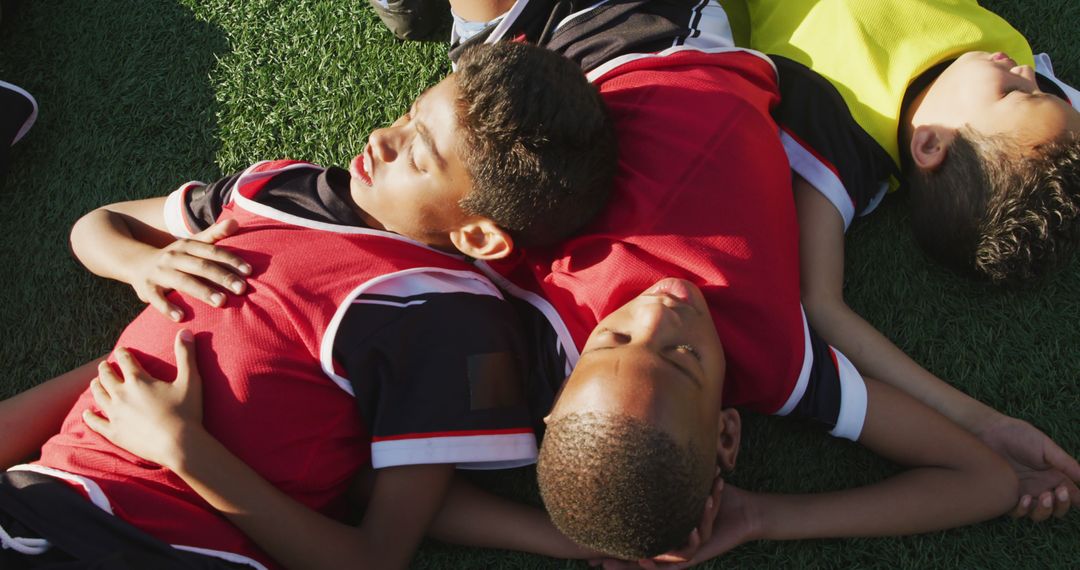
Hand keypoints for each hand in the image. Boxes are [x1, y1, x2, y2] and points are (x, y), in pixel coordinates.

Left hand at [83, 330, 203, 468]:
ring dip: (96, 386)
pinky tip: (87, 412)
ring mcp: (115, 414)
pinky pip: (96, 422)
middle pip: (106, 376)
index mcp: (138, 380)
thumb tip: (186, 331)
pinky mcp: (113, 432)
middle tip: (104, 365)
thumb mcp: (190, 380)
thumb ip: (186, 355)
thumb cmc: (187, 412)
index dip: (123, 353)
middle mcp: (121, 394)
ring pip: (98, 395)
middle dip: (105, 368)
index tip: (122, 350)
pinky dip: (89, 416)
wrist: (179, 445)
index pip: (125, 360)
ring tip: (95, 382)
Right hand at [132, 219, 249, 320]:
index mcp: (187, 246)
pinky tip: (180, 317)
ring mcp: (159, 272)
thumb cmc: (175, 257)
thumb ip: (214, 235)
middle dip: (222, 277)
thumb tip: (236, 222)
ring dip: (202, 291)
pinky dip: (167, 307)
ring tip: (221, 302)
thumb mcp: (192, 243)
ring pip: (183, 281)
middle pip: (201, 266)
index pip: (212, 251)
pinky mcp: (147, 288)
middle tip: (242, 289)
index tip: (249, 271)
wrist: (135, 262)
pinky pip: (157, 299)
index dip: (231, 260)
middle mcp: (174, 257)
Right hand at [594, 481, 757, 569]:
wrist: (747, 511)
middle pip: (640, 559)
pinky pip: (676, 558)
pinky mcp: (699, 553)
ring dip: (633, 565)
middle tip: (594, 561)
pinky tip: (646, 555)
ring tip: (611, 562)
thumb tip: (646, 452)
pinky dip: (660, 559)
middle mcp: (674, 546)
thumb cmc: (716, 494)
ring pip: (655, 563)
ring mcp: (685, 552)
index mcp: (669, 532)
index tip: (591, 546)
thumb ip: (670, 473)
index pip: (637, 540)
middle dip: (619, 563)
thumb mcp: (687, 482)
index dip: (615, 545)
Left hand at [975, 413, 1079, 520]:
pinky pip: (1017, 512)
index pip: (1072, 496)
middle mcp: (1041, 487)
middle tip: (1057, 493)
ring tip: (1043, 497)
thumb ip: (1066, 464)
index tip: (1070, 493)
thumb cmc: (1019, 436)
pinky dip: (1023, 510)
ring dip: (1044, 510)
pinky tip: (1024, 499)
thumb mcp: (1047, 448)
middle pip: (1057, 509)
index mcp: (1055, 477)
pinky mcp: (1006, 495)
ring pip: (1039, 514)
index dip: (1075, 500)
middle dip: (1061, 506)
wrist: (989, 432)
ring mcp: (1024, 493)